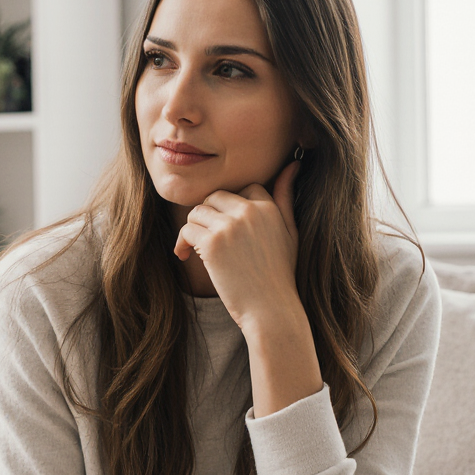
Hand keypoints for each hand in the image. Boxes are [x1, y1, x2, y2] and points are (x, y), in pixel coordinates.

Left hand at [173, 160, 301, 330]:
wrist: (270, 309)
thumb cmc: (279, 275)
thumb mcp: (290, 233)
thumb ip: (286, 197)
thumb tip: (293, 164)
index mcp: (268, 208)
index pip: (244, 188)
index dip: (231, 206)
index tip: (225, 227)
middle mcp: (249, 211)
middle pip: (215, 196)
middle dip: (207, 216)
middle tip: (204, 238)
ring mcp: (230, 226)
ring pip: (197, 211)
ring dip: (192, 229)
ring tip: (194, 249)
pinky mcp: (213, 242)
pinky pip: (187, 229)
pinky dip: (182, 242)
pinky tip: (186, 256)